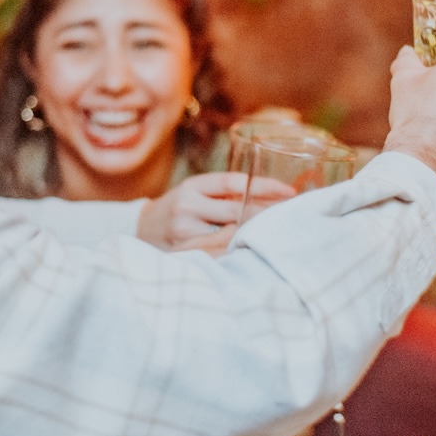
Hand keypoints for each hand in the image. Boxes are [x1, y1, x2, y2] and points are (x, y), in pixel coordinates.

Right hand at [137, 173, 294, 253]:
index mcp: (192, 186)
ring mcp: (185, 232)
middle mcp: (187, 206)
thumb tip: (271, 196)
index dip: (264, 186)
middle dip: (267, 212)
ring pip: (232, 234)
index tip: (289, 191)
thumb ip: (225, 193)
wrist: (142, 230)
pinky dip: (239, 249)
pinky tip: (254, 249)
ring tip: (279, 230)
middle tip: (292, 213)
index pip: (234, 182)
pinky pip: (221, 252)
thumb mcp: (196, 191)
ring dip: (256, 232)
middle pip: (237, 210)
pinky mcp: (185, 253)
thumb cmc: (179, 208)